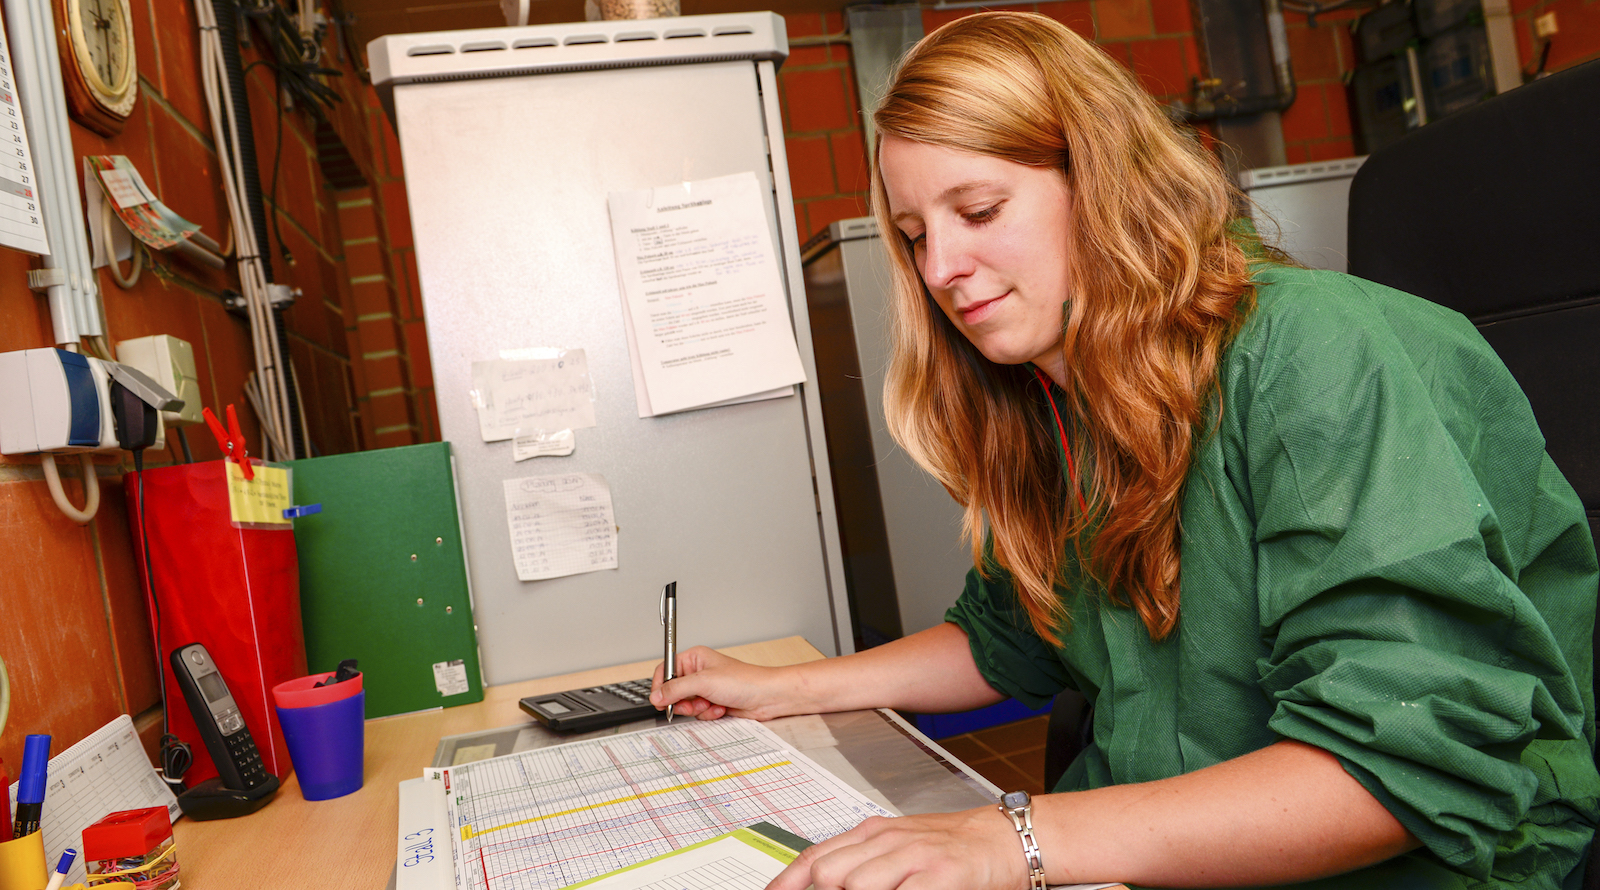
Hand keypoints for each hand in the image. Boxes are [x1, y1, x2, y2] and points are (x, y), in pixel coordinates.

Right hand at [649, 646, 799, 720]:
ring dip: (697, 709)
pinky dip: (708, 714)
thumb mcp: (703, 682)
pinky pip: (698, 713)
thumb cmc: (743, 680)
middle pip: (673, 691)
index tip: (660, 701)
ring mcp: (706, 688)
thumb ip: (675, 689)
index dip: (660, 687)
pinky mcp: (713, 702)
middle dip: (683, 701)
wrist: (766, 697)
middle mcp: (698, 672)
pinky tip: (720, 708)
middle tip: (694, 702)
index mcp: (694, 658)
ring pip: (686, 705)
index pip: (665, 671)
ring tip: (711, 703)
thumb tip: (656, 696)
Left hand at [767, 808, 1028, 889]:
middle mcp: (888, 840)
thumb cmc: (949, 847)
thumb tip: (817, 881)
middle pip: (829, 873)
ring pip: (856, 885)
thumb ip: (858, 861)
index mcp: (871, 832)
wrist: (1003, 838)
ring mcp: (914, 856)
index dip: (786, 884)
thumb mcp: (896, 845)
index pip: (814, 858)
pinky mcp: (941, 873)